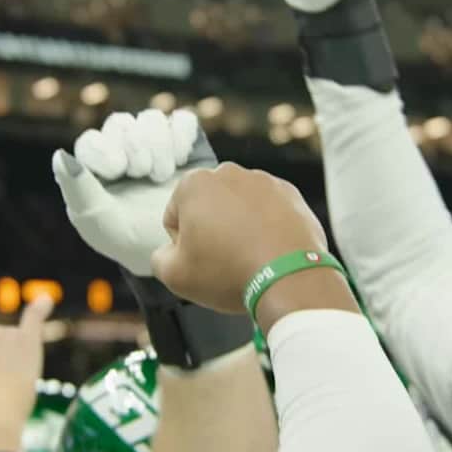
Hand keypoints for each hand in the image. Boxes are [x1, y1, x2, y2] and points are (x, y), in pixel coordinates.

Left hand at [53, 109, 206, 275]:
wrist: (179, 250)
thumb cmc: (130, 241)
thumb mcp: (98, 221)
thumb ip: (77, 189)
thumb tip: (60, 155)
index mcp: (95, 169)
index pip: (92, 140)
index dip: (105, 151)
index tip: (119, 172)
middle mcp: (122, 152)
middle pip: (121, 123)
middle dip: (135, 148)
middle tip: (146, 176)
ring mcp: (154, 145)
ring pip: (151, 118)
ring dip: (159, 145)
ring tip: (163, 175)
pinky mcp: (185, 145)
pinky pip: (181, 120)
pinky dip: (182, 136)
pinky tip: (182, 162)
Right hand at [151, 163, 328, 312]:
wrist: (289, 278)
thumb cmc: (229, 273)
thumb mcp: (175, 276)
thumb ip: (160, 258)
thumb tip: (169, 252)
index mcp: (194, 184)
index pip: (175, 216)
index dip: (183, 245)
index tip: (201, 260)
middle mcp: (229, 173)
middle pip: (209, 207)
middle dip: (212, 230)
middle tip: (224, 261)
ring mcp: (263, 181)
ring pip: (240, 208)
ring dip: (240, 227)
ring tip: (249, 258)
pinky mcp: (290, 194)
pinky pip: (269, 211)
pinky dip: (267, 228)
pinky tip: (269, 252)